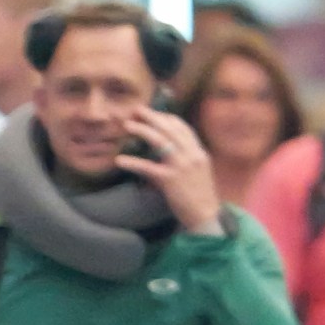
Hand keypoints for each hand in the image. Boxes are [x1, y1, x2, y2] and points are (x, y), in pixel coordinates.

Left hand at [116, 108, 222, 235]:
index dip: (166, 118)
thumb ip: (185, 158)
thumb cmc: (199, 196)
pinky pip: (148, 168)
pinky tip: (119, 160)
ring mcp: (182, 166)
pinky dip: (132, 163)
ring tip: (127, 125)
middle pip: (170, 129)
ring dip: (142, 130)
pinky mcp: (170, 180)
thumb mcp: (197, 172)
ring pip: (160, 141)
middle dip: (152, 117)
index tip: (153, 113)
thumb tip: (168, 150)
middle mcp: (192, 155)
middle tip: (136, 110)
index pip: (182, 128)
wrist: (205, 215)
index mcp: (199, 152)